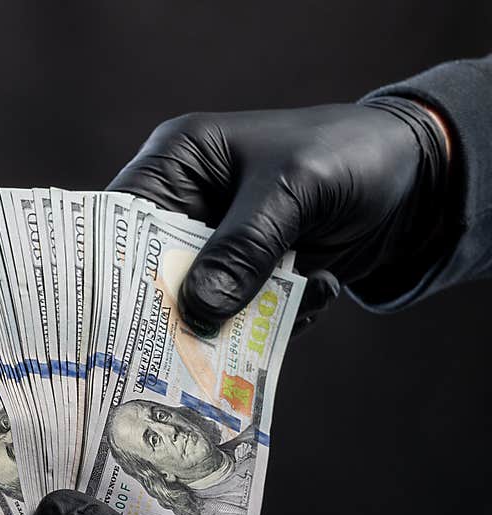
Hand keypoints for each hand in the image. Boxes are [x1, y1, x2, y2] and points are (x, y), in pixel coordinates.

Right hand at [109, 99, 449, 330]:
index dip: (113, 268)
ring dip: (237, 324)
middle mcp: (188, 211)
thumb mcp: (291, 191)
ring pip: (198, 309)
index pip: (123, 220)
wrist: (411, 178)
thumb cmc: (343, 155)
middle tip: (187, 348)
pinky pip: (239, 321)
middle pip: (154, 275)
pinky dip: (274, 324)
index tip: (116, 318)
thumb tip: (199, 314)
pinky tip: (318, 292)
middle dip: (174, 313)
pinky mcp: (248, 282)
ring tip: (283, 311)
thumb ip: (243, 249)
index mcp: (179, 165)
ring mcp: (218, 252)